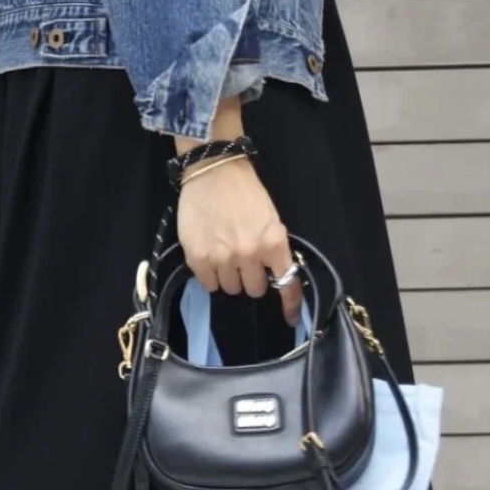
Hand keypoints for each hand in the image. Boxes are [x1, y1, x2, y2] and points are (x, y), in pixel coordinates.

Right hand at [176, 156, 302, 326]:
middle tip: (243, 261)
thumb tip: (271, 275)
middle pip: (253, 290)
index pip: (286, 283)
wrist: (213, 172)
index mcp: (273, 242)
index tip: (291, 317)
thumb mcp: (270, 219)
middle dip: (250, 278)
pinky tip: (210, 256)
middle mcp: (249, 254)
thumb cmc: (245, 193)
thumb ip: (272, 249)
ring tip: (223, 254)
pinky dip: (210, 275)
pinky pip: (208, 284)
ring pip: (229, 288)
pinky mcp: (198, 259)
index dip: (290, 304)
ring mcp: (222, 258)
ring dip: (229, 276)